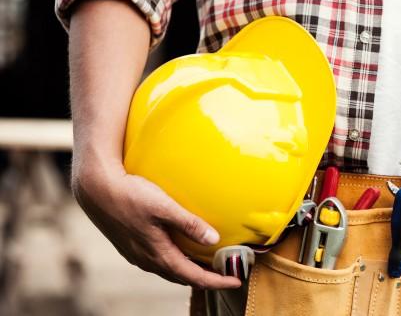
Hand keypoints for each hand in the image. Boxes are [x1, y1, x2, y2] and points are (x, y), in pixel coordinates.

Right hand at [71, 160, 241, 288]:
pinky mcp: (130, 245)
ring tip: (207, 264)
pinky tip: (180, 249)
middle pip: (182, 277)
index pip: (193, 276)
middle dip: (205, 278)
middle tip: (225, 274)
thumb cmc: (130, 195)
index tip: (235, 281)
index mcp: (158, 254)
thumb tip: (213, 239)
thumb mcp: (163, 206)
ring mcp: (136, 254)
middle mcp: (147, 259)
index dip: (216, 281)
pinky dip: (175, 260)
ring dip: (189, 270)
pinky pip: (158, 260)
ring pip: (168, 269)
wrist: (95, 189)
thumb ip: (189, 223)